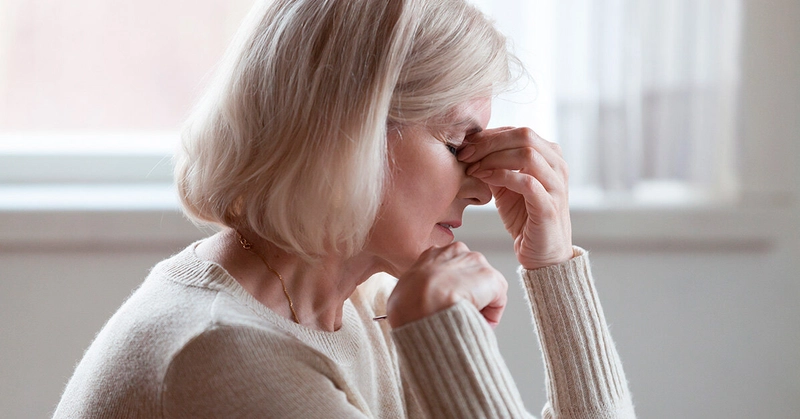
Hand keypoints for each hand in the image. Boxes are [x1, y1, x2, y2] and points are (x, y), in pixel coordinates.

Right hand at [386, 242, 507, 327]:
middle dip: (468, 295)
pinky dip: (491, 315)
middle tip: (459, 314)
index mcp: (432, 254)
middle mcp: (456, 252)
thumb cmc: (407, 304)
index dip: (450, 290)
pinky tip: (476, 322)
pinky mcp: (491, 278)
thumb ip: (416, 292)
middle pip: (469, 276)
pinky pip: (497, 301)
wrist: (420, 306)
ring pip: (484, 288)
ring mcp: (475, 263)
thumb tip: (418, 305)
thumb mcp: (403, 292)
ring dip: (479, 304)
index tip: (447, 305)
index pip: (449, 270)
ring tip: (466, 319)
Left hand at [458, 127, 572, 269]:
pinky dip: (501, 176)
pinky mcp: (549, 206)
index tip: (465, 146)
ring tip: (472, 168)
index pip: (518, 132)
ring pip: (527, 154)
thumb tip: (471, 148)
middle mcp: (557, 166)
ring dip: (493, 158)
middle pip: (524, 136)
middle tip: (465, 154)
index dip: (489, 135)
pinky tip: (483, 179)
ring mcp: (556, 185)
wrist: (542, 254)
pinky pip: (526, 182)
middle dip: (489, 142)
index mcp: (549, 156)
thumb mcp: (506, 186)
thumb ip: (495, 166)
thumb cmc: (524, 218)